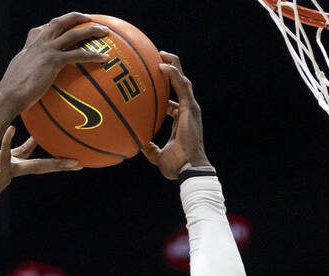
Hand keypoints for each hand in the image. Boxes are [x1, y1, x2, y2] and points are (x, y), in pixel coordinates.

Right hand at [0, 12, 110, 111]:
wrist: (8, 95)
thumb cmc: (11, 93)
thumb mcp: (17, 77)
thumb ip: (26, 74)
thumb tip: (28, 84)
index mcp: (30, 46)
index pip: (43, 29)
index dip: (54, 26)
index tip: (64, 26)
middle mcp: (39, 43)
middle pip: (60, 22)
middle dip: (76, 17)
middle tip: (89, 19)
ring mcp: (47, 50)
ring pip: (73, 34)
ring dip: (91, 30)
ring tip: (105, 32)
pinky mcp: (53, 61)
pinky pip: (78, 55)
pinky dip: (93, 55)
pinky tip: (104, 58)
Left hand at [0, 126, 80, 238]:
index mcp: (4, 163)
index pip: (27, 150)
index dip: (38, 138)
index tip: (51, 127)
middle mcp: (10, 168)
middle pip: (39, 162)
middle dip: (58, 162)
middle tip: (78, 160)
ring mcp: (8, 173)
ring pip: (32, 163)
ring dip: (50, 161)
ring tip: (69, 160)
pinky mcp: (0, 176)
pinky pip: (5, 156)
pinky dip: (6, 143)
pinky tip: (11, 129)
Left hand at [141, 52, 209, 179]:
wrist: (188, 169)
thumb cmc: (176, 166)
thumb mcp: (158, 156)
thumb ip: (149, 149)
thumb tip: (137, 145)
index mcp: (181, 120)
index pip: (173, 101)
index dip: (165, 91)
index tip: (153, 84)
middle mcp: (187, 111)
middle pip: (180, 85)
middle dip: (171, 70)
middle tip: (158, 59)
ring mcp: (190, 108)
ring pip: (182, 81)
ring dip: (173, 66)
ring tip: (162, 54)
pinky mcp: (191, 108)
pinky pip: (182, 86)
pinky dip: (173, 75)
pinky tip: (162, 66)